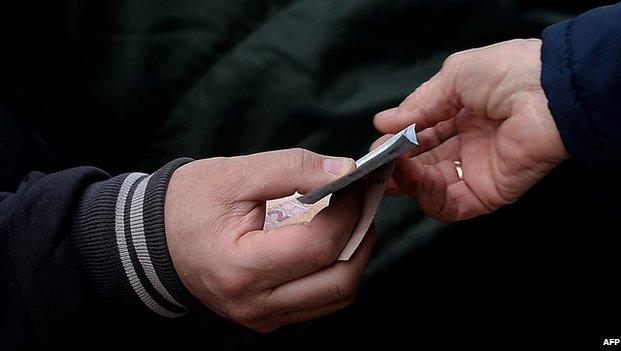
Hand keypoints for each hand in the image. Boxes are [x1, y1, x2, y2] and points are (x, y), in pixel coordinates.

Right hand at [164, 148, 373, 331]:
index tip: (354, 184)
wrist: (155, 239)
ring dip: (354, 256)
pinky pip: (319, 301)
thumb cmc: (190, 203)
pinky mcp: (267, 316)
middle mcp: (254, 303)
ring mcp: (261, 316)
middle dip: (360, 235)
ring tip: (351, 219)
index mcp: (241, 267)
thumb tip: (346, 171)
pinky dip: (335, 270)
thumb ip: (293, 168)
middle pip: (338, 280)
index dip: (348, 212)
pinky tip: (330, 240)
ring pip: (336, 296)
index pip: (319, 247)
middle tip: (362, 202)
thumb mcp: (236, 174)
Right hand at [373, 39, 567, 221]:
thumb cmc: (508, 74)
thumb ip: (419, 104)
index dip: (398, 143)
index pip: (423, 136)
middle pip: (423, 165)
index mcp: (463, 116)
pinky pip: (450, 205)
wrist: (549, 92)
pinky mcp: (488, 194)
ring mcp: (477, 171)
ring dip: (407, 181)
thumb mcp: (455, 76)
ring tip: (393, 168)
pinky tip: (414, 178)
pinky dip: (426, 196)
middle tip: (375, 165)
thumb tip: (383, 123)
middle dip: (397, 167)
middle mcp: (468, 145)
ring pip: (431, 188)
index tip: (377, 146)